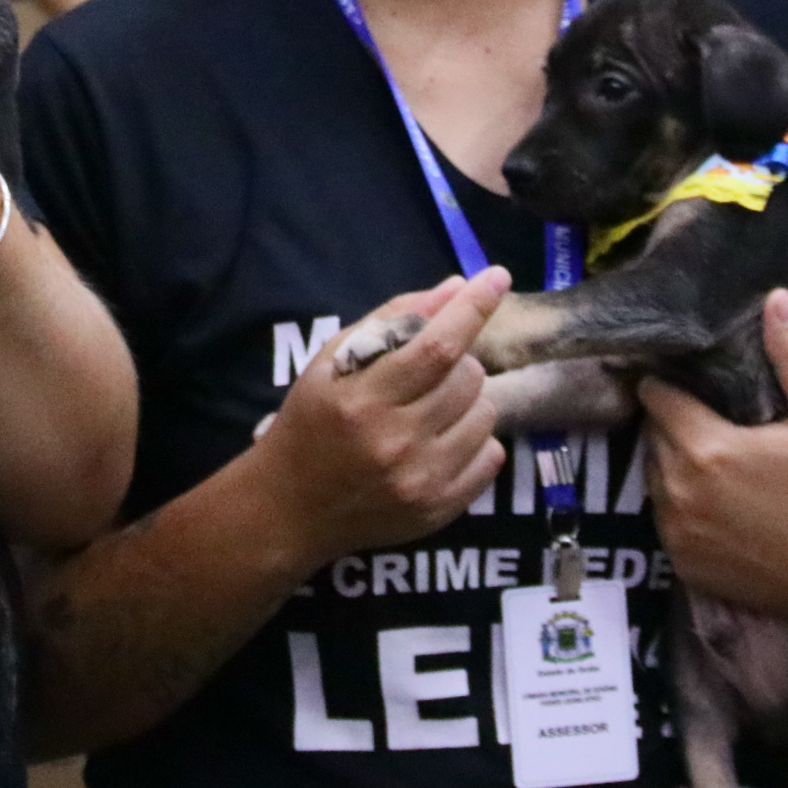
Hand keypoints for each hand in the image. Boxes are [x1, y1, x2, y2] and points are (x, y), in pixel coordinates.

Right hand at [251, 271, 511, 568]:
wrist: (290, 508)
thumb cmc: (310, 422)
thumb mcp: (332, 363)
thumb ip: (390, 321)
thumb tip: (454, 288)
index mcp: (362, 399)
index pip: (435, 347)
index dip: (471, 309)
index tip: (496, 277)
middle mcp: (395, 442)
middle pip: (468, 378)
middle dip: (460, 362)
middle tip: (430, 373)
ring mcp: (421, 481)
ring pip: (486, 414)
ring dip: (468, 401)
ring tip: (432, 409)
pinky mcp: (440, 509)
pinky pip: (492, 457)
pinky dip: (475, 440)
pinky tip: (441, 441)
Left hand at [640, 288, 787, 615]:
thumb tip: (776, 298)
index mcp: (706, 448)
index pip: (655, 398)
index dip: (667, 383)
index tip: (683, 378)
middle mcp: (679, 493)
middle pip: (653, 438)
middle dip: (673, 423)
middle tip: (707, 417)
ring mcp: (680, 536)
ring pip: (655, 482)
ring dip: (674, 467)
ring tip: (713, 459)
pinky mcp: (688, 569)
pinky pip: (666, 525)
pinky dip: (682, 511)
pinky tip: (718, 504)